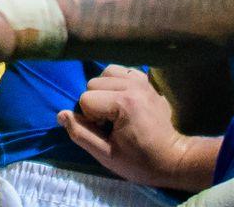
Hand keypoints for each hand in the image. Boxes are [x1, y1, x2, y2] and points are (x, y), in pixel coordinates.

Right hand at [58, 66, 221, 191]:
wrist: (172, 159)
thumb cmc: (139, 161)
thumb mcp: (106, 155)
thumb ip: (81, 134)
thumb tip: (61, 115)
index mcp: (124, 103)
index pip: (85, 100)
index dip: (90, 120)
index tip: (107, 134)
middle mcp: (133, 85)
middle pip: (92, 83)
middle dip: (96, 104)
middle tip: (111, 125)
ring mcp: (142, 80)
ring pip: (105, 73)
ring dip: (104, 91)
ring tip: (115, 111)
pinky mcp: (147, 80)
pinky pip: (121, 71)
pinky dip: (117, 82)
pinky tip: (123, 100)